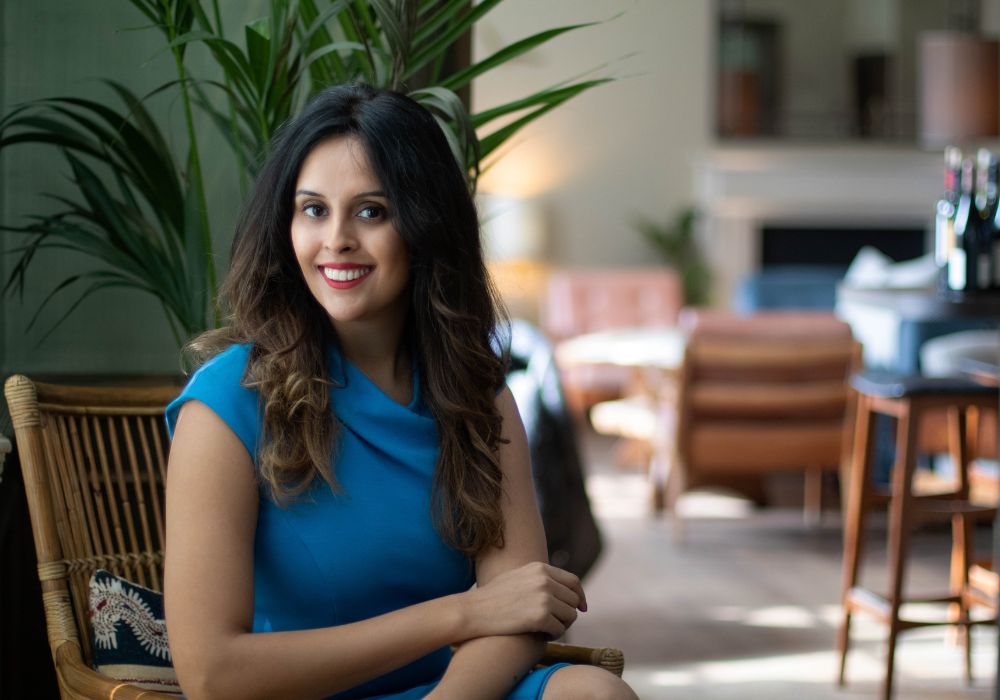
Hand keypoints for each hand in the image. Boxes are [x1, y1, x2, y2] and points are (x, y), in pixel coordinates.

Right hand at [457, 562, 586, 639]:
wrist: (472, 611)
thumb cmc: (492, 598)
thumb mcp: (518, 577)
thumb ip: (539, 579)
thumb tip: (561, 590)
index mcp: (540, 568)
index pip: (573, 581)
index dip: (580, 596)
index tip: (581, 608)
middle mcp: (545, 580)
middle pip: (574, 600)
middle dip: (567, 614)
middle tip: (555, 624)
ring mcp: (543, 597)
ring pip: (570, 616)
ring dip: (561, 626)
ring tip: (545, 630)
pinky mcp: (539, 616)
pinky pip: (559, 629)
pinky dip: (553, 635)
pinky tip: (540, 635)